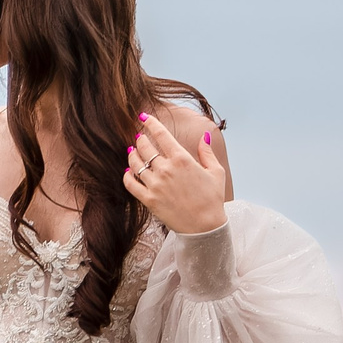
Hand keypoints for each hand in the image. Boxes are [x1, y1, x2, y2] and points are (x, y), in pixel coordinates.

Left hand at [122, 114, 226, 234]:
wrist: (204, 226)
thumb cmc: (212, 198)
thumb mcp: (216, 172)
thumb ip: (206, 152)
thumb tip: (203, 135)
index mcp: (182, 159)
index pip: (161, 134)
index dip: (150, 123)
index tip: (144, 116)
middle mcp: (166, 169)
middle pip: (145, 147)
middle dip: (140, 138)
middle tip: (139, 136)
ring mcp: (155, 185)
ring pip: (135, 164)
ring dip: (132, 154)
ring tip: (132, 151)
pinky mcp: (148, 200)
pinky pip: (130, 184)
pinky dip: (127, 175)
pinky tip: (128, 171)